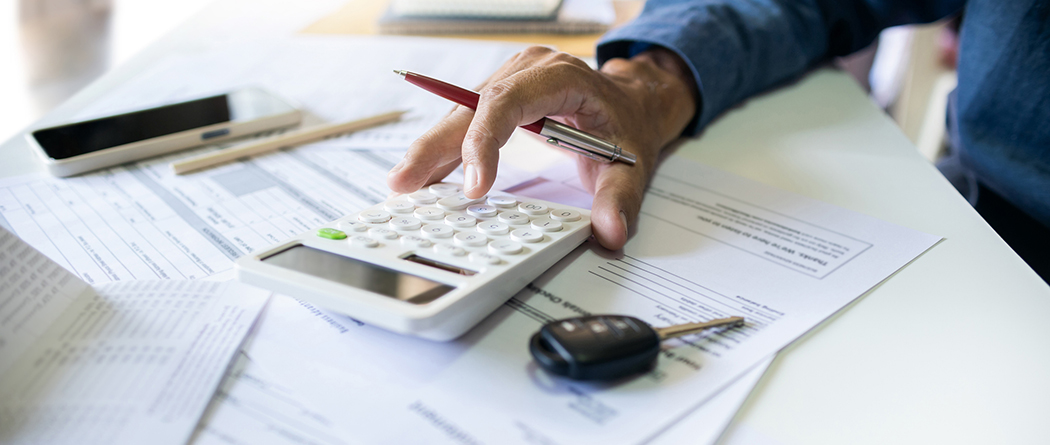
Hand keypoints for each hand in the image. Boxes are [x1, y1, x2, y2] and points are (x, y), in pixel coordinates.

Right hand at [386, 46, 696, 249]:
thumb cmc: (628, 124)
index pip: (508, 103)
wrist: (633, 102)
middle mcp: (527, 71)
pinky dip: (444, 149)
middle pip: (470, 108)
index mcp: (559, 77)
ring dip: (431, 150)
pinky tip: (423, 175)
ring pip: (460, 114)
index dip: (483, 143)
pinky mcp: (501, 96)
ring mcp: (510, 80)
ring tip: (403, 184)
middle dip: (435, 148)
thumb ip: (620, 198)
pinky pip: (466, 121)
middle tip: (405, 184)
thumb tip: (611, 231)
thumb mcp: (632, 163)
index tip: (474, 188)